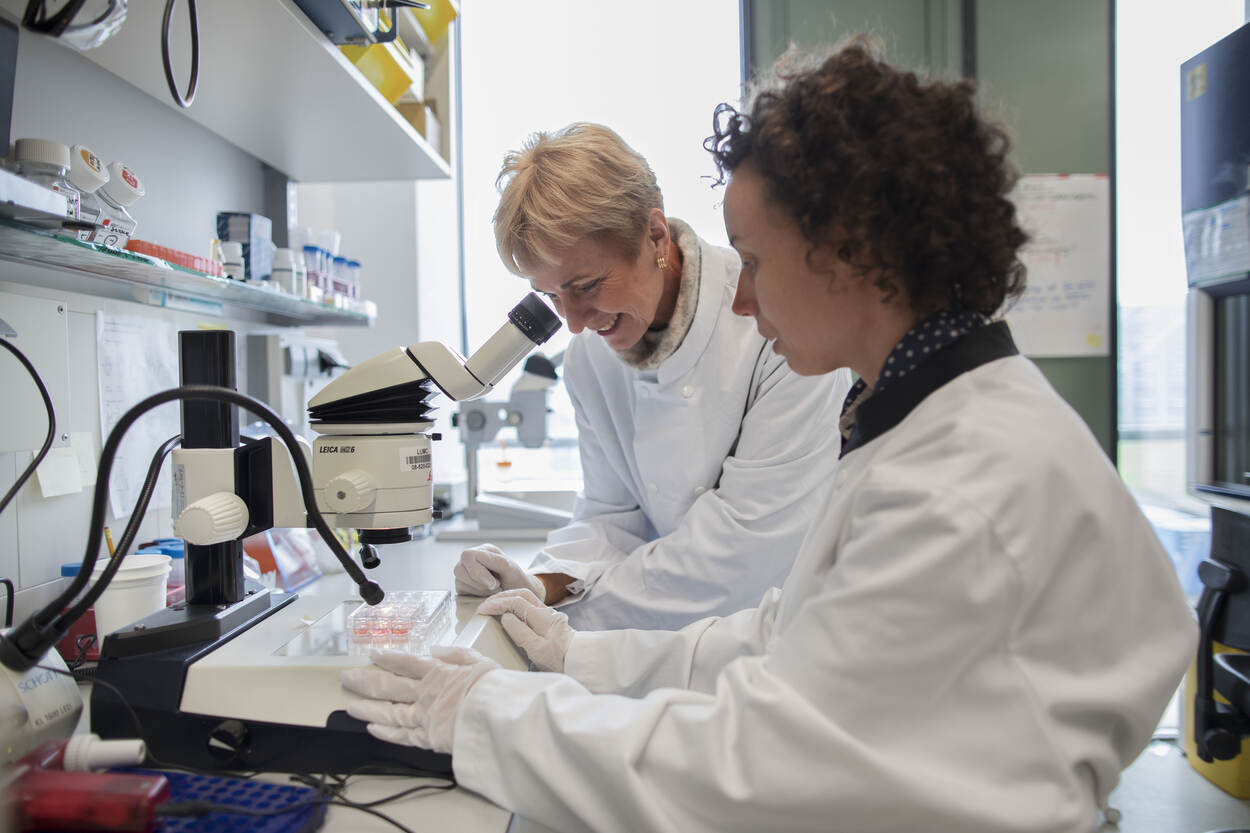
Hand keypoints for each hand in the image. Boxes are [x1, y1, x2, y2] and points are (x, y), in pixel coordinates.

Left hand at [339, 645, 498, 753]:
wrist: (499, 719)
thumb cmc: (494, 688)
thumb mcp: (479, 660)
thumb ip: (456, 654)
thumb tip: (434, 649)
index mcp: (437, 672)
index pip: (405, 663)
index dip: (387, 658)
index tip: (372, 655)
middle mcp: (424, 694)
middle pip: (387, 687)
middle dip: (364, 681)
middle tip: (346, 678)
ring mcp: (422, 717)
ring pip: (387, 712)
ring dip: (367, 708)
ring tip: (349, 706)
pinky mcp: (427, 738)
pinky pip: (401, 736)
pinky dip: (385, 733)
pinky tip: (371, 729)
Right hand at [454, 543, 546, 599]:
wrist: (517, 594)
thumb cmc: (515, 579)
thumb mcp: (511, 568)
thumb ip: (497, 561)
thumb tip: (478, 558)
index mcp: (483, 550)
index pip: (468, 556)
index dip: (479, 572)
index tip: (495, 583)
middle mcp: (470, 560)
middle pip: (458, 569)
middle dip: (479, 583)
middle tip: (496, 587)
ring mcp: (464, 573)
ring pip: (459, 582)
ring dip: (479, 590)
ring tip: (493, 590)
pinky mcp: (462, 586)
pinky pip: (461, 591)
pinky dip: (476, 595)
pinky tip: (486, 594)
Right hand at [478, 588, 574, 672]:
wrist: (581, 662)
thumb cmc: (560, 659)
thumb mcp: (537, 650)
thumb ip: (520, 632)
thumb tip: (505, 617)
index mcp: (542, 617)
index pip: (516, 602)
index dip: (498, 604)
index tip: (483, 609)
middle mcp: (546, 612)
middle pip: (522, 594)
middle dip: (502, 596)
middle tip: (487, 604)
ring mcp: (549, 615)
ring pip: (527, 598)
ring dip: (510, 598)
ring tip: (495, 605)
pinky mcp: (550, 621)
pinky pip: (530, 605)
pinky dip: (517, 604)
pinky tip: (510, 611)